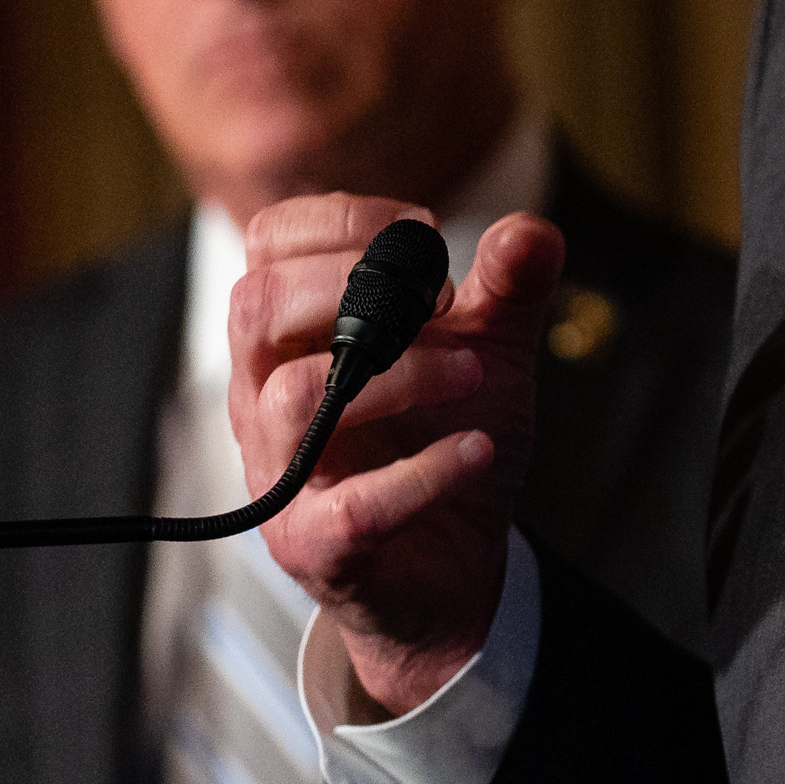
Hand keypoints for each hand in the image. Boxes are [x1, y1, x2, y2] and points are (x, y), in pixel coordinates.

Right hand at [228, 194, 562, 717]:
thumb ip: (510, 287)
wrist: (454, 562)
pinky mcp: (317, 545)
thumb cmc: (447, 434)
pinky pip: (353, 505)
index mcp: (292, 336)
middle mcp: (265, 399)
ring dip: (401, 371)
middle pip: (255, 306)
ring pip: (293, 395)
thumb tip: (529, 231)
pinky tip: (478, 450)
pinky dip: (426, 471)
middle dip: (352, 281)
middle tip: (446, 300)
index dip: (342, 221)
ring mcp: (284, 474)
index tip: (425, 233)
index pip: (267, 244)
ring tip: (474, 373)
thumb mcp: (491, 347)